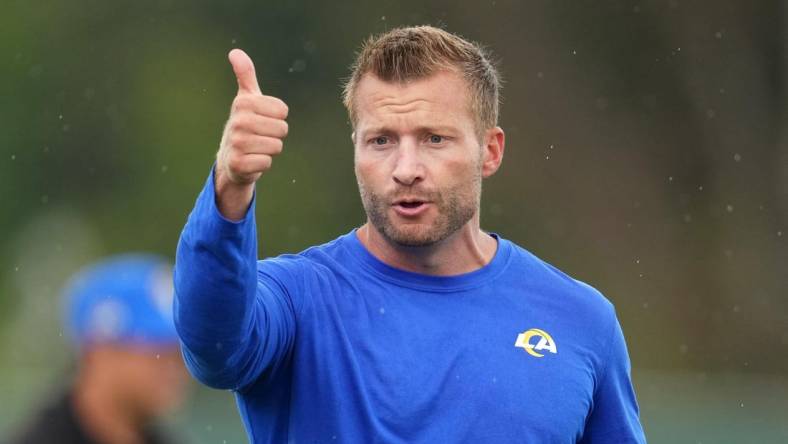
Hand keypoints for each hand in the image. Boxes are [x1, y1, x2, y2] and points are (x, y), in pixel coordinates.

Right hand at [214, 49, 288, 218]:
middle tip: (260, 136)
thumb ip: (245, 75)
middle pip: (282, 129)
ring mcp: (236, 143)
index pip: (283, 110)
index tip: (263, 120)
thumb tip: (235, 52)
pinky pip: (267, 162)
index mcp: (242, 103)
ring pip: (276, 146)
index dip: (277, 118)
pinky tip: (251, 160)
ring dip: (270, 150)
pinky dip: (263, 164)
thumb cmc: (245, 125)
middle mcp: (237, 122)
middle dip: (276, 135)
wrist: (230, 158)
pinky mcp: (238, 164)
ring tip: (256, 148)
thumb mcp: (246, 99)